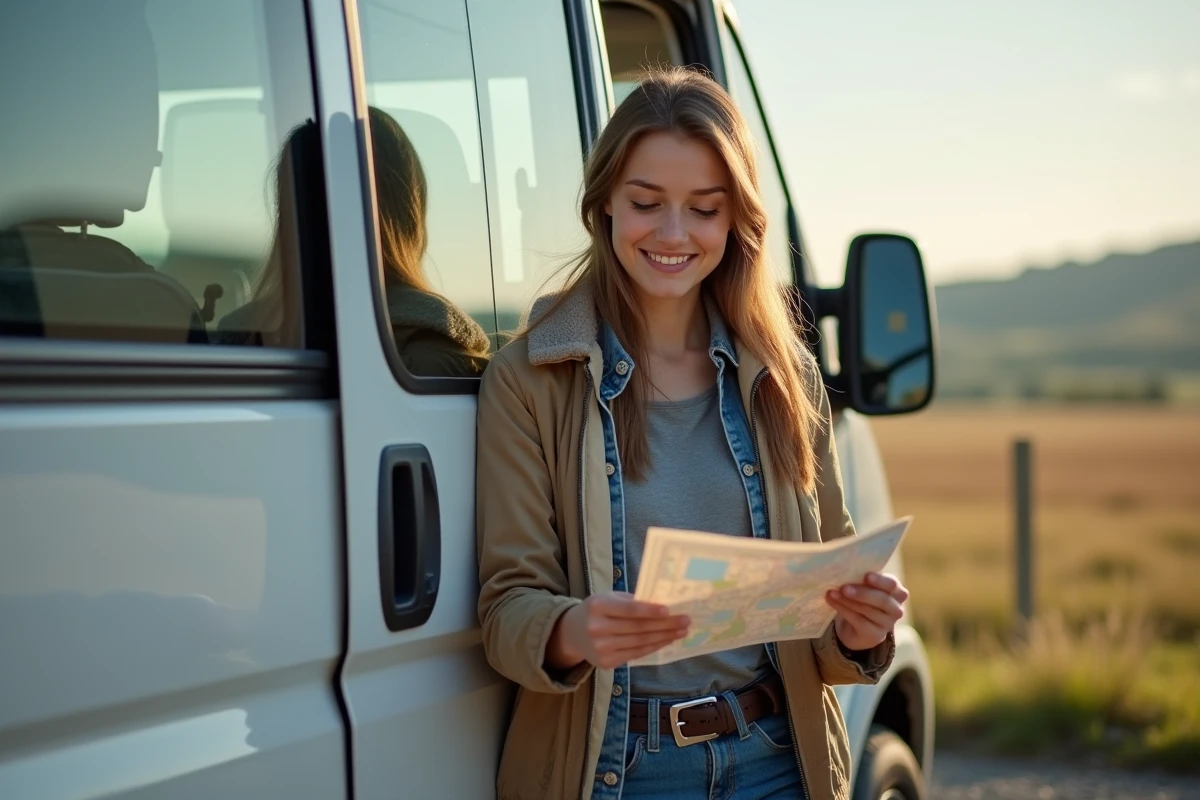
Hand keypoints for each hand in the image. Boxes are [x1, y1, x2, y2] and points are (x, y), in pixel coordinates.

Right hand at [546, 592, 689, 669]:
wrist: (571, 633)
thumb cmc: (596, 610)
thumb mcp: (608, 598)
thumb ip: (631, 600)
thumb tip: (663, 604)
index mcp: (598, 606)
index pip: (629, 609)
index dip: (650, 611)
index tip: (670, 610)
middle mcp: (597, 628)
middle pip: (638, 627)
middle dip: (665, 625)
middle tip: (685, 621)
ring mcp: (601, 648)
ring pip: (640, 642)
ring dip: (664, 637)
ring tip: (681, 631)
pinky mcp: (606, 662)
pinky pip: (636, 654)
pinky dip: (653, 647)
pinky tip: (666, 641)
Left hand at [826, 572, 907, 651]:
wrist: (856, 628)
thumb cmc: (863, 599)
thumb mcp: (866, 587)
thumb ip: (861, 579)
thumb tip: (844, 569)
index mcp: (897, 592)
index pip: (892, 585)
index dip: (880, 580)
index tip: (866, 576)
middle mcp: (896, 609)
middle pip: (882, 600)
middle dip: (863, 593)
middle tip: (844, 587)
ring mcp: (887, 624)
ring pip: (868, 611)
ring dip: (848, 601)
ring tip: (832, 593)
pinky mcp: (875, 635)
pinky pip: (859, 621)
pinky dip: (844, 610)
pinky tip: (832, 601)